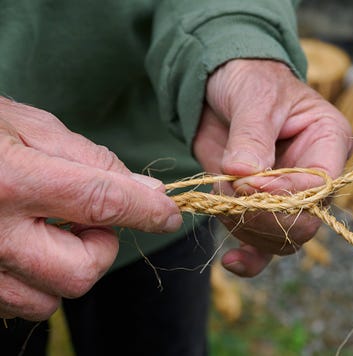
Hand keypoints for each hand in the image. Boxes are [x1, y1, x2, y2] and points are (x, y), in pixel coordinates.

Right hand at [0, 98, 181, 319]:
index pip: (102, 201)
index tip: (170, 214)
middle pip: (81, 271)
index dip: (147, 210)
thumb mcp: (31, 128)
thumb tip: (148, 192)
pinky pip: (25, 303)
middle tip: (87, 217)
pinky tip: (29, 245)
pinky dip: (41, 279)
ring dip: (70, 265)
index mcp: (10, 180)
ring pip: (53, 297)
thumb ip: (92, 160)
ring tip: (51, 229)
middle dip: (101, 246)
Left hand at [193, 59, 352, 276]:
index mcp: (328, 143)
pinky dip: (247, 257)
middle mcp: (313, 175)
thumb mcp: (254, 98)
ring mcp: (286, 195)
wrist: (223, 86)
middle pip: (304, 222)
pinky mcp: (259, 206)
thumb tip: (243, 176)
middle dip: (265, 218)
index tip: (247, 183)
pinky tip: (229, 261)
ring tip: (220, 195)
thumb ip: (252, 138)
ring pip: (280, 238)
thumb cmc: (249, 79)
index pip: (319, 186)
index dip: (285, 194)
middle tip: (233, 197)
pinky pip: (261, 245)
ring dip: (244, 226)